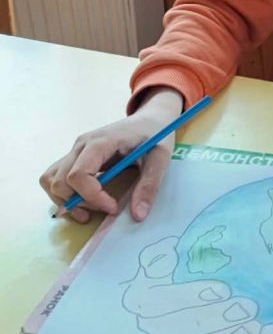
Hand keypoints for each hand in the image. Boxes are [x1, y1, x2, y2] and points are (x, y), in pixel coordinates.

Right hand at [39, 87, 183, 222]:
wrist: (150, 119)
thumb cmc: (155, 135)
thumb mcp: (160, 158)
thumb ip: (149, 185)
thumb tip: (138, 214)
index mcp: (101, 142)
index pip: (78, 175)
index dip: (92, 197)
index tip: (113, 207)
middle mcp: (81, 145)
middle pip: (60, 181)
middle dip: (79, 203)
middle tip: (106, 208)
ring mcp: (76, 150)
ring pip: (51, 180)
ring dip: (65, 201)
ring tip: (88, 211)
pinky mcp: (76, 156)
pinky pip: (55, 177)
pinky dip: (62, 194)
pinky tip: (82, 201)